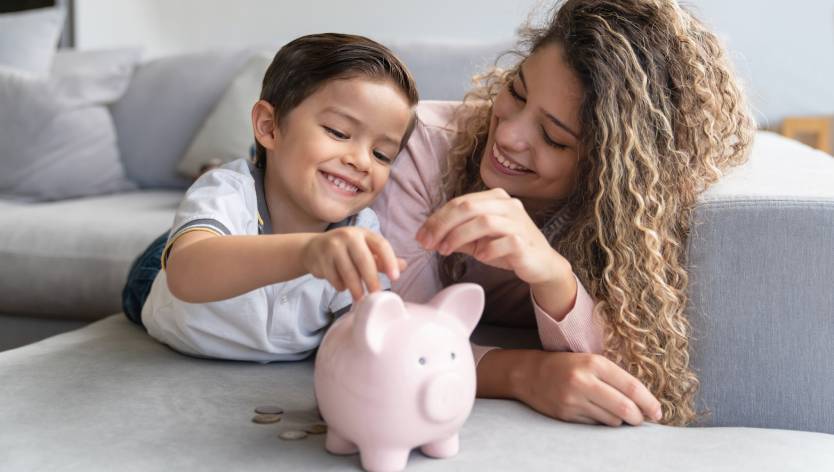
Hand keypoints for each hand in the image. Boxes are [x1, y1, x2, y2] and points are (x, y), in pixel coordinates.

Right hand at [302, 227, 405, 301]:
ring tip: (360, 298)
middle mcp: (348, 236)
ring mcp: (332, 246)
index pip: (381, 245)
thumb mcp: (365, 249)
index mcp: (363, 233)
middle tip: (376, 295)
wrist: (313, 248)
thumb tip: (404, 266)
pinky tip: (342, 286)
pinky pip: (334, 278)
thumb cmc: (346, 250)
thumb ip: (382, 259)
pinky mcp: (320, 259)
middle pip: (364, 260)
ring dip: (356, 288)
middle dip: (371, 280)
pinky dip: (340, 286)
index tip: (395, 277)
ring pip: (348, 272)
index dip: (390, 261)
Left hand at [416, 188, 563, 284]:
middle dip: (442, 225)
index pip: (459, 202)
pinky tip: (480, 257)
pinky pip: (503, 241)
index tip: (421, 236)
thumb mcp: (478, 240)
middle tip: (428, 243)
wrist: (541, 264)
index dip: (437, 219)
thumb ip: (457, 236)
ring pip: (483, 221)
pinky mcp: (525, 241)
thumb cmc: (508, 249)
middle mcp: (508, 205)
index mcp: (495, 198)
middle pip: (467, 207)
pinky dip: (487, 249)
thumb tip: (429, 237)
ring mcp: (518, 222)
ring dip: (459, 237)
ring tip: (446, 251)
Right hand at [516, 351, 661, 425]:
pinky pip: (595, 425)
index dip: (649, 403)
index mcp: (594, 363)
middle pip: (624, 408)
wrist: (529, 373)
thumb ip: (614, 377)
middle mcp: (584, 381)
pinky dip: (601, 422)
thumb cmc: (566, 365)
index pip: (631, 387)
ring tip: (616, 414)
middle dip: (637, 417)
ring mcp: (574, 400)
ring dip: (620, 421)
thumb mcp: (590, 361)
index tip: (658, 412)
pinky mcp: (566, 414)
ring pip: (611, 420)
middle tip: (641, 419)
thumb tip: (643, 401)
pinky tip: (597, 413)